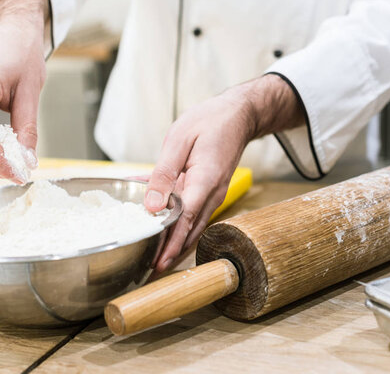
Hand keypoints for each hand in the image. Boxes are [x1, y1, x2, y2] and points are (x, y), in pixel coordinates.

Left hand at [145, 74, 302, 271]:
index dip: (171, 244)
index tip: (158, 263)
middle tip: (151, 273)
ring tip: (157, 264)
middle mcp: (212, 193)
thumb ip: (164, 173)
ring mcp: (213, 196)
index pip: (185, 219)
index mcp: (205, 179)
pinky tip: (164, 236)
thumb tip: (152, 206)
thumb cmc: (209, 122)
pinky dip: (180, 230)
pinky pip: (194, 216)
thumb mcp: (178, 139)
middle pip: (190, 231)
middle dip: (172, 254)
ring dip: (176, 246)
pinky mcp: (209, 193)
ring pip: (193, 228)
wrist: (237, 116)